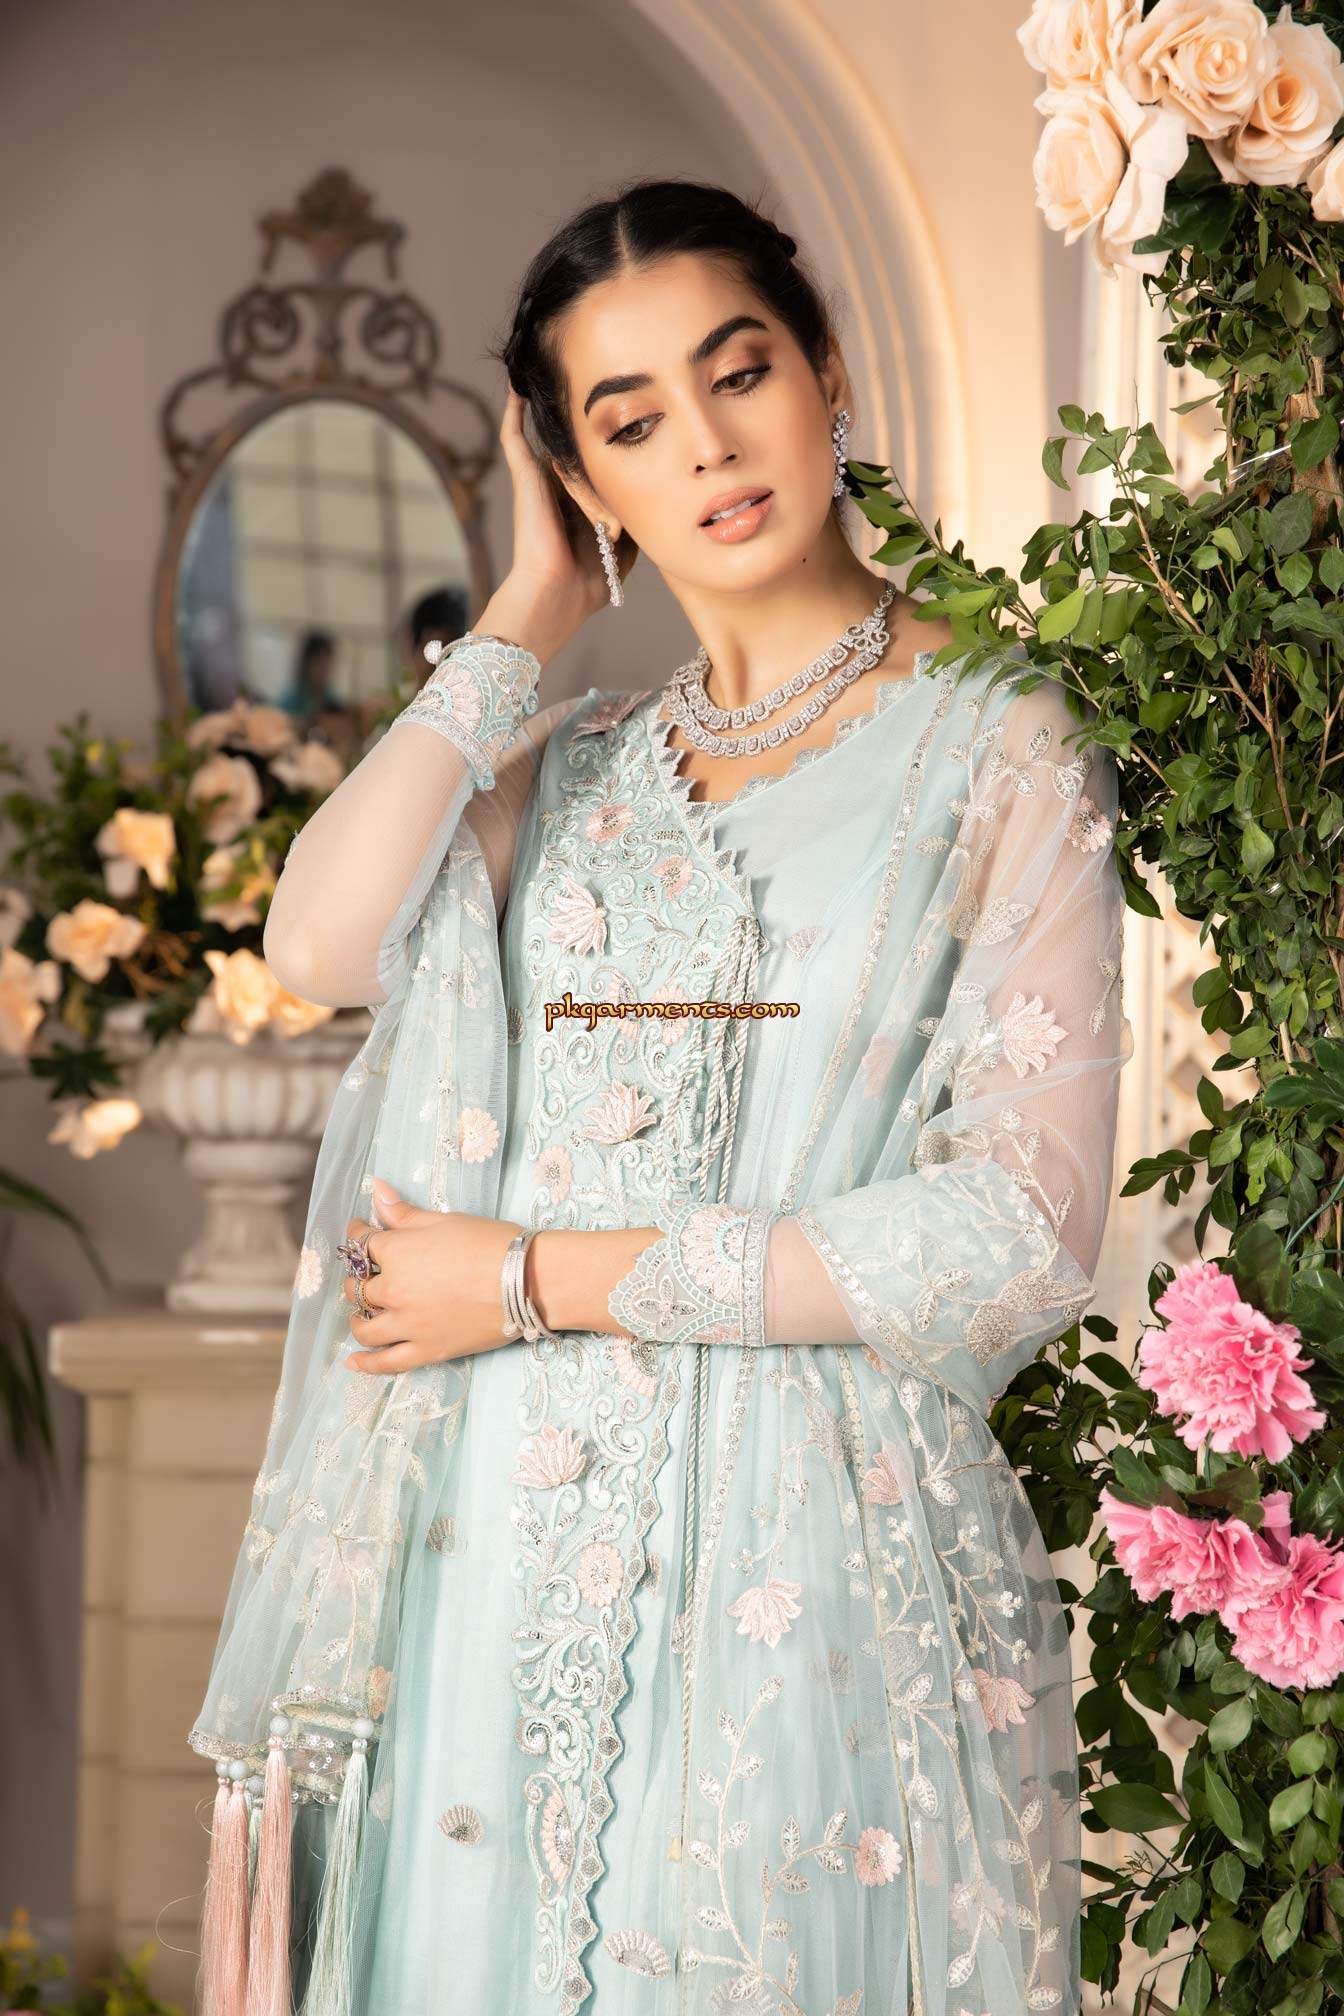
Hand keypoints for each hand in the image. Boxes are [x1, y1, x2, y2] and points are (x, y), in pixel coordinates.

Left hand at [340, 1178, 522, 1373]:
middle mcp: (394, 1291)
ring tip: (363, 1313)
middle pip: (358, 1287)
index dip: (358, 1234)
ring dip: (358, 1317)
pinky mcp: (426, 1350)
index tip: (360, 1230)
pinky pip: (386, 1363)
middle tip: (365, 1272)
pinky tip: (353, 1361)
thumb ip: (404, 1212)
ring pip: (365, 1327)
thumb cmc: (489, 1242)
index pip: (362, 1244)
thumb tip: (377, 1191)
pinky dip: (366, 1363)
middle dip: (357, 1276)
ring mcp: (407, 1325)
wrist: (525, 1280)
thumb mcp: (444, 1220)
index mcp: (396, 1253)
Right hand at [485, 388, 635, 658]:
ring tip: (568, 375)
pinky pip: (514, 436)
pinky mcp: (525, 476)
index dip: (610, 450)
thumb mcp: (623, 549)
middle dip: (589, 428)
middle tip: (612, 397)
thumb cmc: (588, 582)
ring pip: (557, 441)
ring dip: (566, 420)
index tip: (631, 418)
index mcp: (579, 504)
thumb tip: (653, 501)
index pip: (595, 466)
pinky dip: (514, 410)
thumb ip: (632, 521)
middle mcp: (558, 488)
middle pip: (578, 448)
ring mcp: (539, 480)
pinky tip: (518, 385)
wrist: (558, 592)